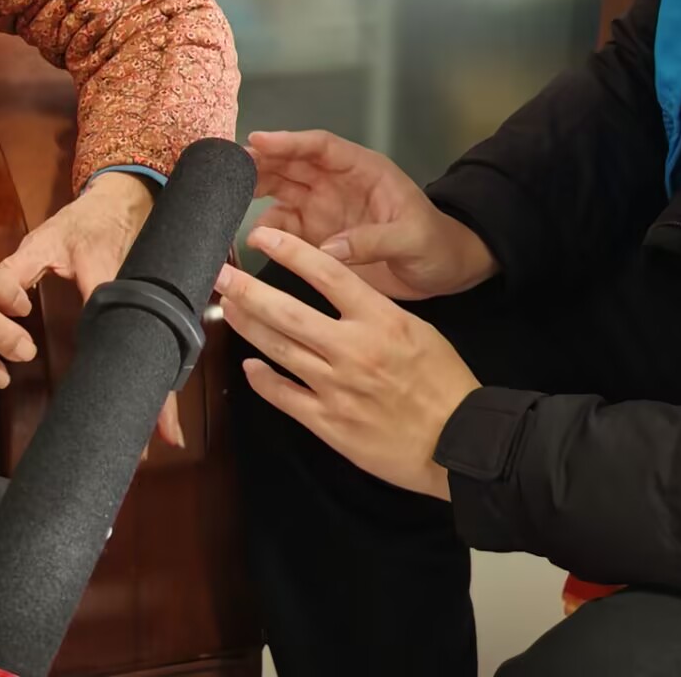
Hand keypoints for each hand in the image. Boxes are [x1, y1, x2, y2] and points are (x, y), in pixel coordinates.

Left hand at [0, 172, 185, 447]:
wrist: (124, 199)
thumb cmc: (83, 223)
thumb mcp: (46, 239)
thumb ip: (16, 269)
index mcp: (109, 277)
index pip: (115, 320)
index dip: (121, 355)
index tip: (125, 390)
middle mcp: (139, 294)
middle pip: (152, 350)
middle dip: (158, 395)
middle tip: (156, 441)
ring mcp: (153, 303)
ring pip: (162, 353)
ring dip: (163, 394)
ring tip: (162, 439)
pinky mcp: (156, 310)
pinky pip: (160, 348)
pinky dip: (161, 378)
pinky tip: (160, 410)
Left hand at [219, 227, 479, 499]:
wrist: (460, 442)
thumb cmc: (444, 383)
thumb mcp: (419, 331)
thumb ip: (375, 313)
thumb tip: (340, 298)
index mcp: (380, 320)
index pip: (327, 274)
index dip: (290, 252)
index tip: (262, 237)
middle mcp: (353, 349)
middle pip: (288, 312)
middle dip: (248, 291)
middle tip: (220, 276)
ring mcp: (336, 388)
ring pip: (279, 351)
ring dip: (248, 328)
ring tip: (228, 310)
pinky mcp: (329, 423)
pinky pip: (285, 397)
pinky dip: (263, 380)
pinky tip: (249, 367)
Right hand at [249, 131, 497, 299]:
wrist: (444, 272)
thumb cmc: (437, 243)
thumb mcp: (413, 236)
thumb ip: (374, 240)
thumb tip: (330, 248)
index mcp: (363, 170)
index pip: (321, 147)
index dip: (289, 142)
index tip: (258, 141)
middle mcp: (337, 184)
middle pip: (291, 165)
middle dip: (260, 163)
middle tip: (227, 169)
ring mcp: (324, 210)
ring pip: (280, 192)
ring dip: (254, 193)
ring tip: (225, 200)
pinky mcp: (316, 238)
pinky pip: (284, 229)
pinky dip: (265, 232)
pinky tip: (250, 239)